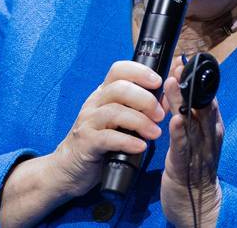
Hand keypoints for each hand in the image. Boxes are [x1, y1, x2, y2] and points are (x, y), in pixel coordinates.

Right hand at [48, 60, 166, 197]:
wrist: (69, 166)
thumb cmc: (99, 140)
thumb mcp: (120, 120)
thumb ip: (141, 108)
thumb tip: (166, 99)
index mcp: (104, 93)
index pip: (119, 70)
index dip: (140, 71)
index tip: (158, 81)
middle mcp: (94, 103)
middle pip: (120, 88)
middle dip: (145, 99)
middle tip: (160, 115)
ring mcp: (88, 122)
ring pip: (114, 112)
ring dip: (140, 121)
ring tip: (155, 133)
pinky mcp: (86, 142)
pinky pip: (107, 138)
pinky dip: (127, 141)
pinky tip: (140, 146)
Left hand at [159, 62, 224, 227]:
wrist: (196, 203)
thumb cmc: (193, 166)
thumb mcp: (196, 136)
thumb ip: (189, 113)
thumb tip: (180, 86)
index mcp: (212, 126)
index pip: (205, 96)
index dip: (194, 79)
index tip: (183, 60)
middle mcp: (210, 135)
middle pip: (201, 104)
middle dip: (190, 84)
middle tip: (179, 64)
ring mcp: (201, 150)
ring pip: (192, 121)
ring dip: (182, 102)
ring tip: (172, 84)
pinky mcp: (188, 165)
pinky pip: (185, 147)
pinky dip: (181, 133)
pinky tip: (176, 121)